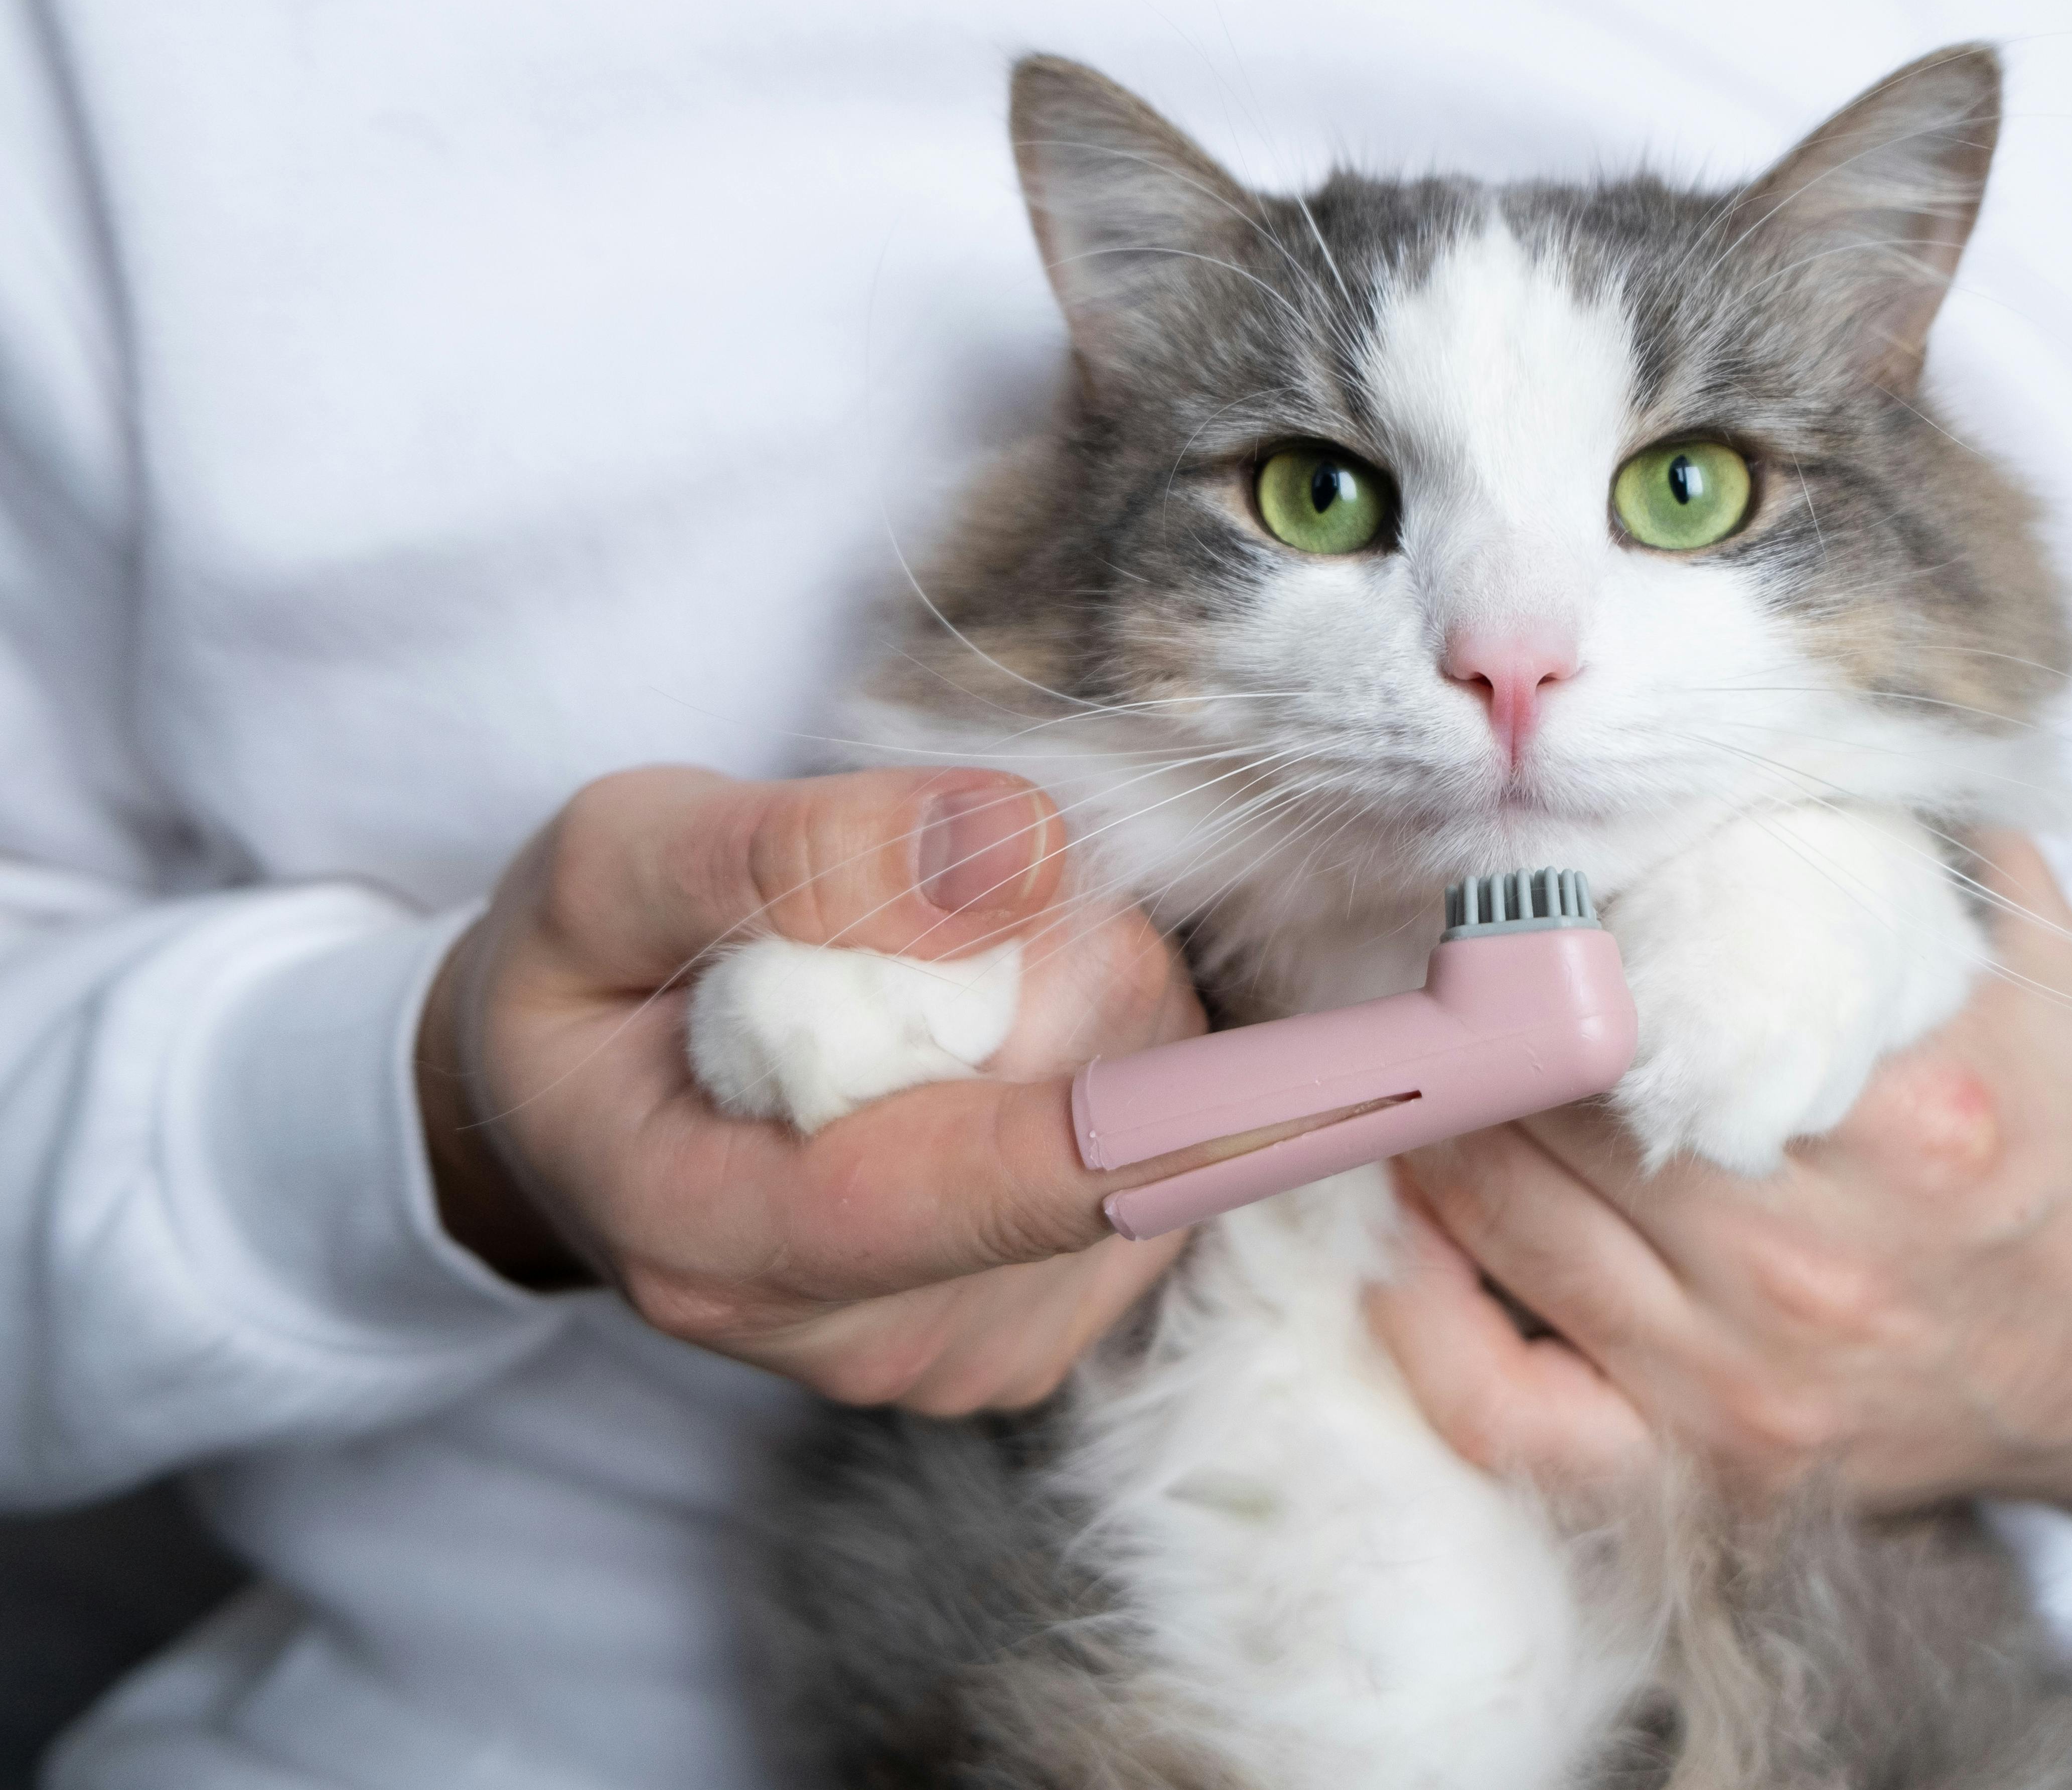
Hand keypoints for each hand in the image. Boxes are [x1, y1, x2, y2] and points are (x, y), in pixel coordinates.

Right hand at [417, 765, 1213, 1413]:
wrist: (566, 1108)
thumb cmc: (587, 976)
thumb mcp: (618, 859)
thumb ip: (800, 854)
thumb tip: (1020, 852)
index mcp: (726, 1237)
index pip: (1010, 1185)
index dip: (1193, 1119)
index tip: (1366, 1072)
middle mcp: (857, 1338)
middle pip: (1104, 1136)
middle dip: (1078, 974)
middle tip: (940, 911)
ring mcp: (953, 1359)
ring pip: (1148, 1151)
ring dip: (1095, 1018)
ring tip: (940, 984)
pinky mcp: (1028, 1338)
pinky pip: (1150, 1180)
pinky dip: (1105, 1080)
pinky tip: (985, 1054)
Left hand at [1368, 833, 2071, 1516]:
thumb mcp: (2028, 952)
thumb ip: (1892, 835)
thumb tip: (1739, 733)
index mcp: (1904, 1107)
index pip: (1638, 987)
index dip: (1541, 924)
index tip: (1503, 883)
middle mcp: (1818, 1255)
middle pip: (1553, 1099)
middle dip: (1478, 1015)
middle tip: (1438, 958)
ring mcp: (1758, 1378)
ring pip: (1505, 1223)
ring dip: (1438, 1126)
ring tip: (1425, 1058)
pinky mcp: (1723, 1466)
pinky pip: (1513, 1415)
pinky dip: (1432, 1327)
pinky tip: (1409, 1241)